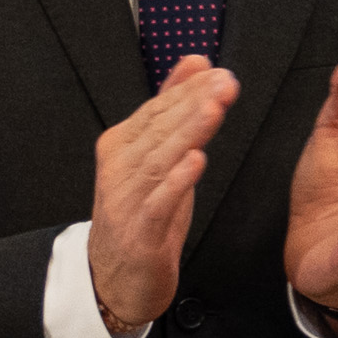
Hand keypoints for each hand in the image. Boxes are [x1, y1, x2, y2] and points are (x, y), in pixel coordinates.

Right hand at [87, 55, 237, 337]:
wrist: (114, 276)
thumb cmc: (143, 211)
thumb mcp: (159, 156)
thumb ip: (174, 109)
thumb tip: (196, 61)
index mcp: (123, 145)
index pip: (157, 110)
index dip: (187, 90)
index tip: (219, 71)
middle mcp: (120, 167)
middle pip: (159, 130)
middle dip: (192, 104)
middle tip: (224, 82)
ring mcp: (127, 199)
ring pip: (159, 160)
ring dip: (187, 133)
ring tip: (213, 110)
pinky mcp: (139, 231)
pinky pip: (158, 202)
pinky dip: (176, 182)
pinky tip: (196, 162)